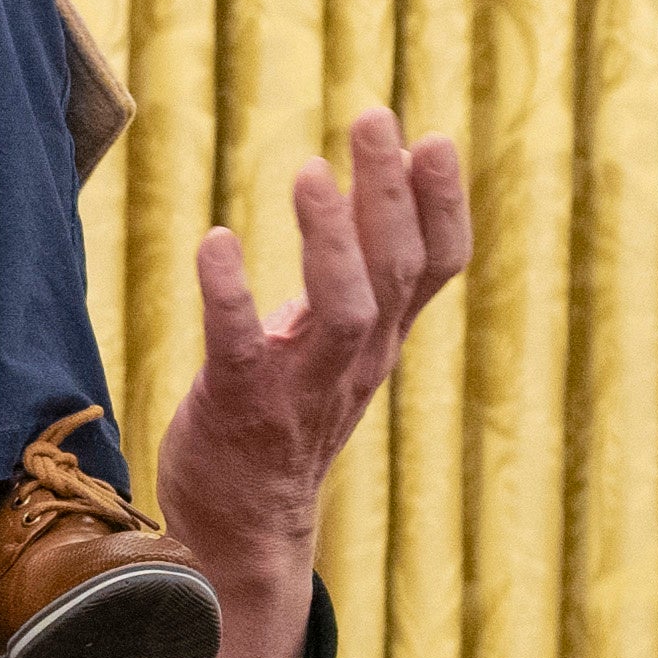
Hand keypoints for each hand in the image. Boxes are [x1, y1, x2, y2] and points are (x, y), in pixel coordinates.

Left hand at [141, 112, 472, 657]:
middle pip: (394, 273)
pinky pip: (241, 348)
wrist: (240, 538)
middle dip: (388, 193)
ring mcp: (301, 390)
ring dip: (331, 240)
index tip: (432, 139)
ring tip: (308, 174)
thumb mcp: (332, 344)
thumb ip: (353, 274)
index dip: (441, 205)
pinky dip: (231, 296)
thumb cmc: (281, 422)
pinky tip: (216, 244)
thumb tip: (362, 184)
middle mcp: (353, 364)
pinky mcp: (239, 410)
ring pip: (343, 310)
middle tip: (373, 119)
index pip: (435, 269)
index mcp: (380, 342)